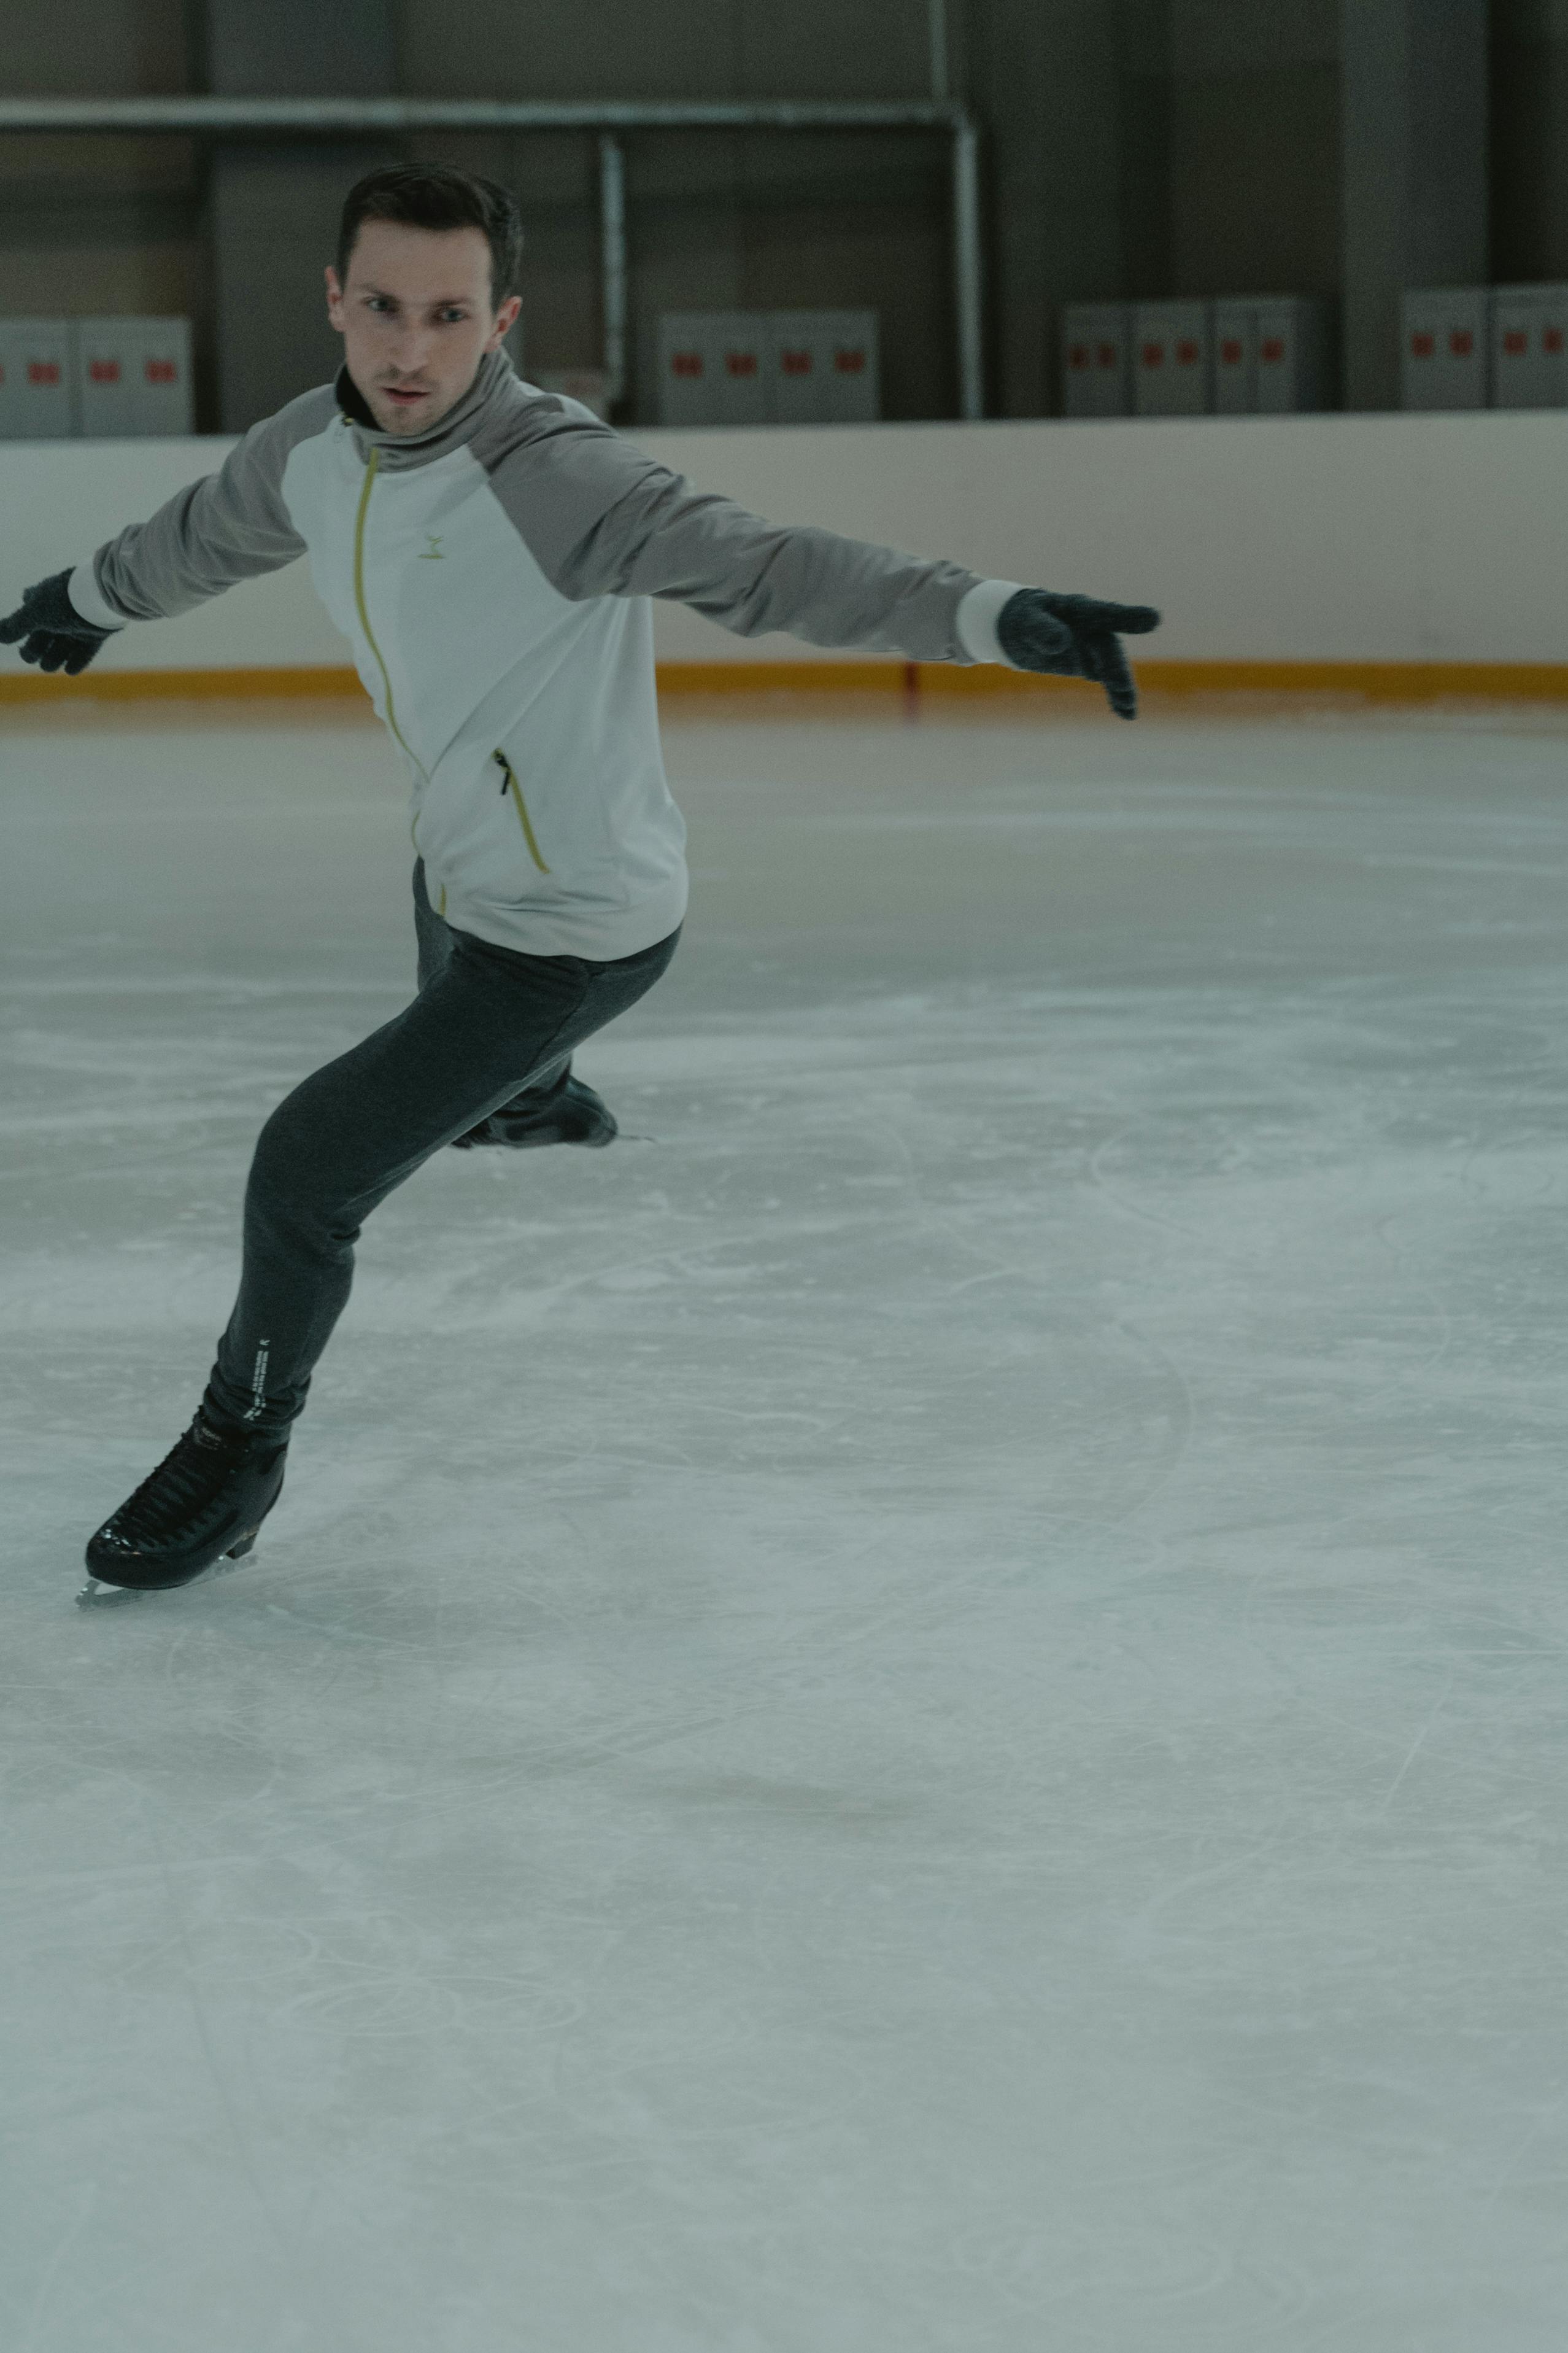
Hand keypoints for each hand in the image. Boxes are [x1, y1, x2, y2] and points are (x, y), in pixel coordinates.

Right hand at [0, 570, 114, 676]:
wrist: (101, 598)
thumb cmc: (63, 601)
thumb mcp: (34, 612)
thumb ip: (14, 625)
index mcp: (40, 603)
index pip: (24, 622)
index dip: (20, 634)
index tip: (25, 640)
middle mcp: (57, 615)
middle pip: (40, 642)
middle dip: (35, 651)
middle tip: (36, 655)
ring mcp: (76, 626)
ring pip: (59, 651)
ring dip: (54, 660)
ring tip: (52, 663)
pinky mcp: (94, 636)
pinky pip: (81, 657)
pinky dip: (74, 664)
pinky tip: (69, 668)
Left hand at [997, 587, 1160, 720]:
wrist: (1022, 629)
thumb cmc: (1025, 618)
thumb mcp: (1027, 620)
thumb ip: (1042, 629)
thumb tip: (1062, 643)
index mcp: (1081, 609)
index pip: (1106, 613)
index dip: (1130, 617)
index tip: (1155, 620)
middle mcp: (1094, 628)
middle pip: (1109, 647)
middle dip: (1116, 666)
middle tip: (1121, 686)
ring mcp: (1094, 648)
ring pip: (1113, 667)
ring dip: (1121, 686)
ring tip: (1128, 706)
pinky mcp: (1091, 666)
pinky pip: (1107, 681)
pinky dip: (1116, 698)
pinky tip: (1127, 715)